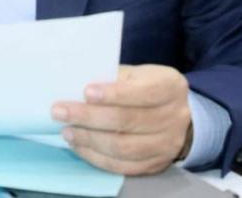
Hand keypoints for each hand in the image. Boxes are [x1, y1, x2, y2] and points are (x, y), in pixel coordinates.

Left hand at [51, 64, 191, 174]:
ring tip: (67, 131)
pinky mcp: (155, 165)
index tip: (86, 92)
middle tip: (60, 111)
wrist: (180, 117)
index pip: (142, 93)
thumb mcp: (139, 74)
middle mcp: (173, 118)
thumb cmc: (148, 87)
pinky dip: (97, 157)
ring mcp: (166, 145)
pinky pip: (123, 166)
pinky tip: (79, 146)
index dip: (114, 94)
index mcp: (170, 88)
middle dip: (89, 117)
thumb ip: (115, 78)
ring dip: (90, 140)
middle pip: (128, 121)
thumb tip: (76, 84)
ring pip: (123, 148)